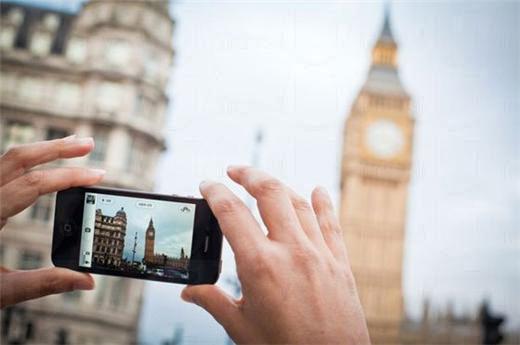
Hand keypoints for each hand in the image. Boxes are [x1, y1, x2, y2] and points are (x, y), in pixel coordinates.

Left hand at [0, 135, 104, 307]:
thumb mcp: (0, 290)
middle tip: (88, 144)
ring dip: (42, 150)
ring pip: (8, 159)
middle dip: (57, 148)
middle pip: (18, 158)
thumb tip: (85, 281)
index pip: (33, 185)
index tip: (97, 176)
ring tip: (72, 147)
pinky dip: (28, 162)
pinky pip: (2, 170)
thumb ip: (43, 283)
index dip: (69, 177)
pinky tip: (43, 165)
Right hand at [182, 166, 369, 343]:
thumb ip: (213, 301)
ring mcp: (319, 254)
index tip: (207, 184)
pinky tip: (318, 191)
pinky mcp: (340, 263)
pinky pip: (331, 223)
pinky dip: (323, 204)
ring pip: (299, 203)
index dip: (215, 193)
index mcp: (260, 266)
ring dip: (279, 187)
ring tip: (264, 182)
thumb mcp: (240, 327)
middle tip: (234, 171)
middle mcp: (291, 251)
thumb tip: (189, 291)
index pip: (231, 214)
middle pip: (269, 193)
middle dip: (248, 175)